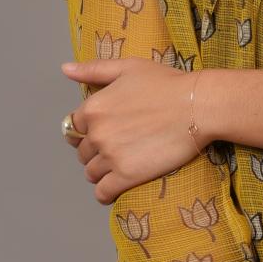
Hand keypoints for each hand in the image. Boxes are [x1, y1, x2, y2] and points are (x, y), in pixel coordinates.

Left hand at [60, 57, 206, 202]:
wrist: (197, 107)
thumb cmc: (167, 84)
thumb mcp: (128, 67)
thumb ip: (93, 70)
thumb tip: (65, 69)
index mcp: (93, 108)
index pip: (73, 128)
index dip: (87, 131)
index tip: (102, 132)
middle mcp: (96, 134)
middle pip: (82, 152)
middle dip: (94, 152)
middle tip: (116, 149)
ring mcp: (110, 156)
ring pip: (91, 173)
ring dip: (100, 172)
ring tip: (118, 168)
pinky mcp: (127, 176)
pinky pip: (103, 192)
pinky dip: (105, 194)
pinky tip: (114, 190)